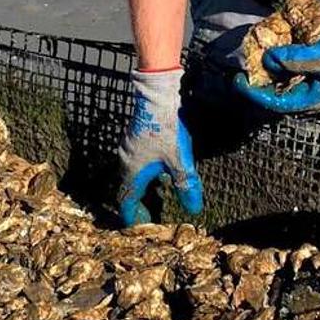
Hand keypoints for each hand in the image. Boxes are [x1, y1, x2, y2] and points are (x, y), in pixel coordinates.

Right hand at [117, 68, 203, 225]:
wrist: (157, 94)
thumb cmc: (167, 128)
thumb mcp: (180, 160)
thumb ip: (186, 185)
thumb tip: (193, 209)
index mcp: (133, 170)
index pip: (126, 200)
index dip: (132, 216)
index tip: (140, 225)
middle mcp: (126, 160)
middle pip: (127, 188)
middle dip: (137, 203)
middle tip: (148, 214)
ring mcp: (128, 146)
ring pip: (131, 173)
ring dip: (141, 187)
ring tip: (156, 194)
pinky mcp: (134, 136)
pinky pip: (135, 161)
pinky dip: (143, 172)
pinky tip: (159, 169)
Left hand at [234, 0, 319, 112]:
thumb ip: (293, 60)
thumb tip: (267, 59)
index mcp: (315, 96)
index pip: (279, 101)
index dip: (257, 93)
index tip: (239, 81)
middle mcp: (311, 85)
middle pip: (277, 86)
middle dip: (260, 76)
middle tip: (243, 64)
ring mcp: (311, 68)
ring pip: (281, 68)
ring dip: (268, 60)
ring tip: (254, 50)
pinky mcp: (313, 51)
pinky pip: (290, 52)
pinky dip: (280, 46)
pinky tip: (271, 38)